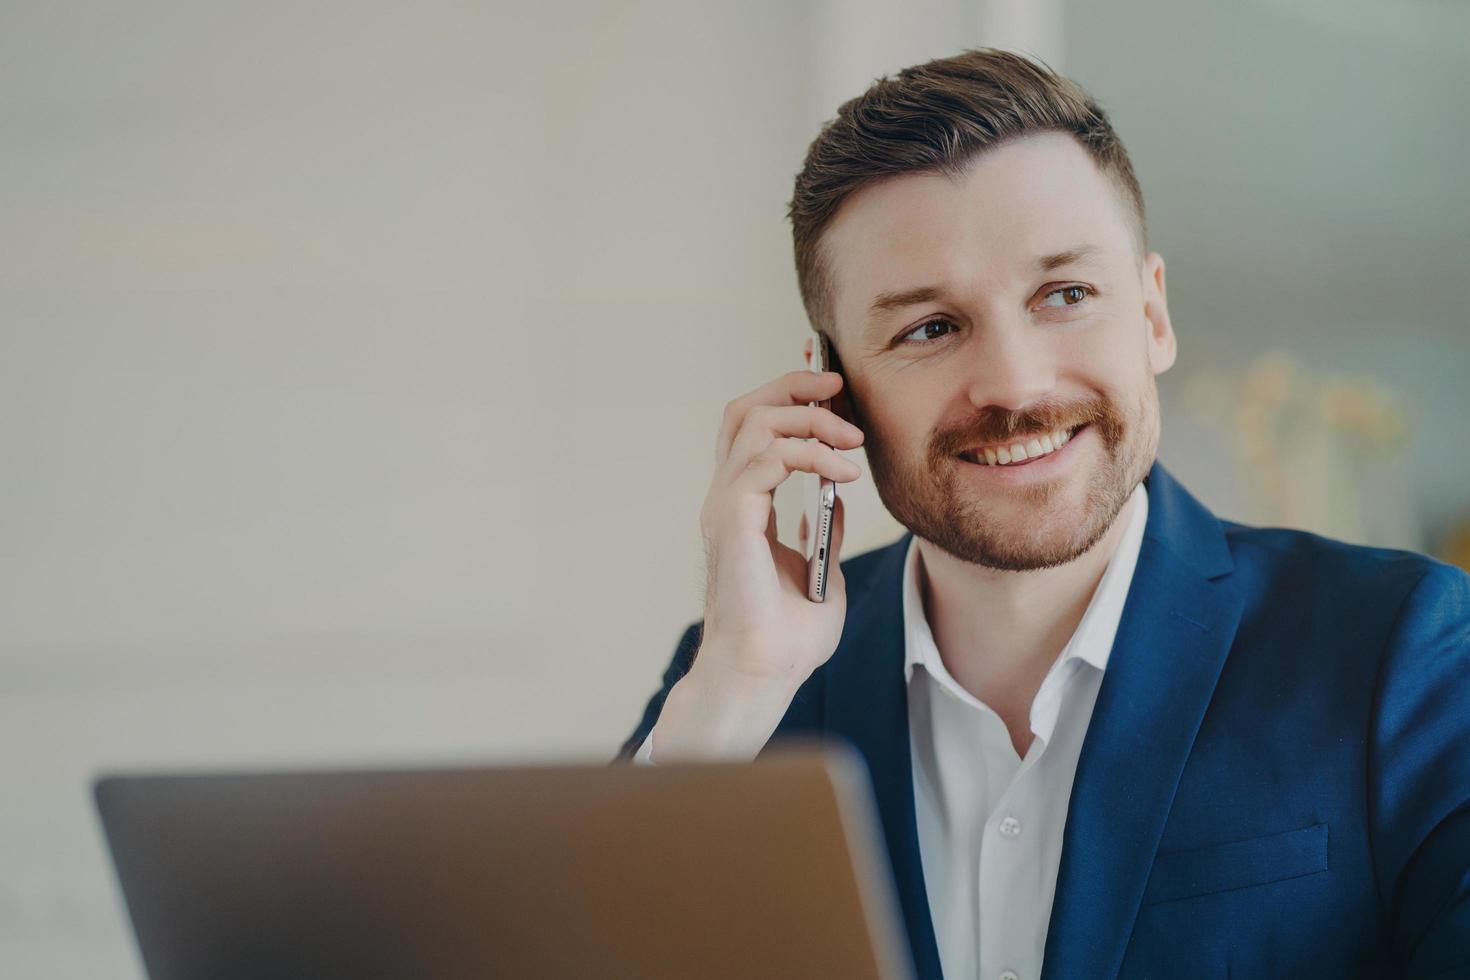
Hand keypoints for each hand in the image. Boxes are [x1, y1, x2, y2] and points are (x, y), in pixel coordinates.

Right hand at [650, 358, 863, 759]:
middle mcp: (727, 499)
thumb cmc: (787, 638)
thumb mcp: (822, 571)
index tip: (835, 392)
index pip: (754, 431)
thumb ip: (824, 531)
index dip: (789, 399)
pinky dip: (811, 454)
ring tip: (851, 440)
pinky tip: (843, 473)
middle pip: (744, 411)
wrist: (767, 672)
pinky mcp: (733, 519)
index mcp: (742, 508)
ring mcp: (725, 506)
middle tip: (838, 386)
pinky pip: (768, 459)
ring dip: (810, 420)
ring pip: (754, 424)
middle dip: (792, 386)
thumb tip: (836, 499)